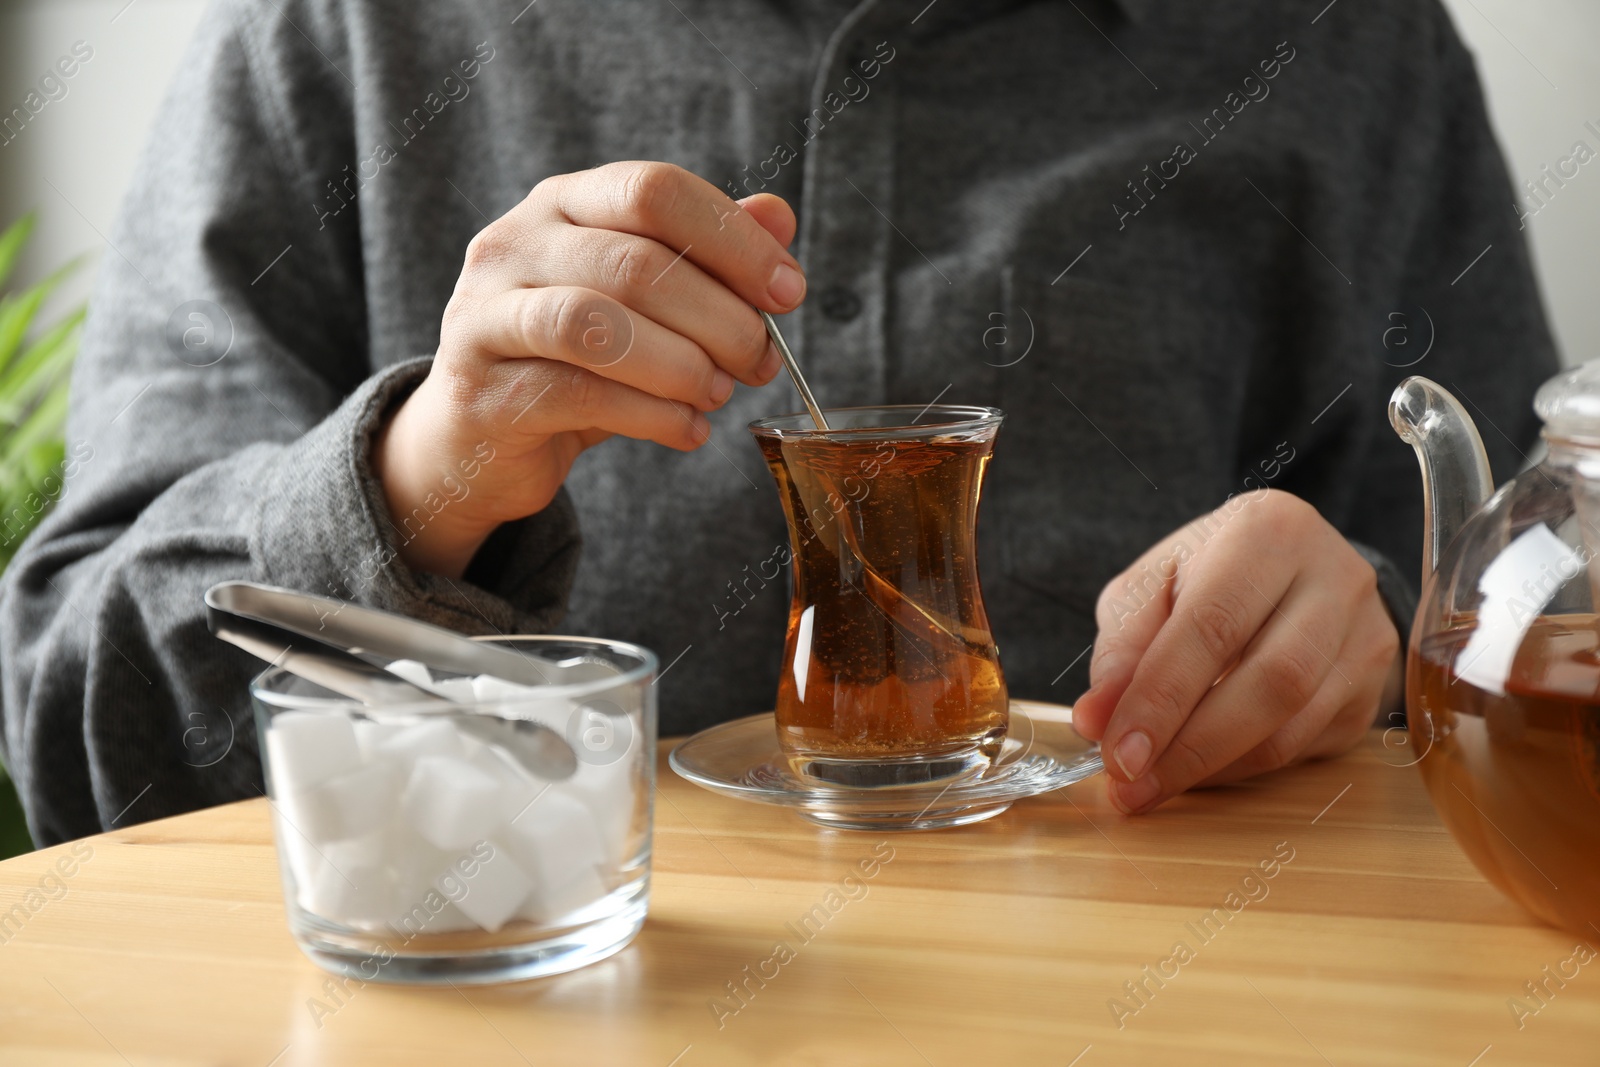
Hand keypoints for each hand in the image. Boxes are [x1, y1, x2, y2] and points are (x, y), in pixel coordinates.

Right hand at [375, 161, 805, 577]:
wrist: (480, 434)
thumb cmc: (576, 355)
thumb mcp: (645, 298)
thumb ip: (705, 254)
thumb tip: (779, 216)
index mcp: (561, 202)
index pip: (653, 190)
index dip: (732, 239)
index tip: (789, 291)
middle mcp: (512, 245)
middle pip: (635, 263)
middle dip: (720, 318)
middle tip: (761, 360)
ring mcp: (485, 317)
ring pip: (598, 327)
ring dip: (682, 366)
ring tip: (719, 392)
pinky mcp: (481, 392)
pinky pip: (578, 396)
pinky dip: (652, 416)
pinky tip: (689, 430)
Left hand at [1071, 490, 1402, 813]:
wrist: (1290, 568)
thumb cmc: (1208, 573)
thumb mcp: (1150, 586)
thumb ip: (1122, 647)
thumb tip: (1096, 721)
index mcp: (1269, 532)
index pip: (1212, 626)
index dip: (1161, 699)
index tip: (1118, 754)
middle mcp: (1335, 579)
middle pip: (1268, 682)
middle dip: (1190, 747)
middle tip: (1131, 785)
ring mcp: (1365, 636)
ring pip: (1292, 725)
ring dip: (1213, 767)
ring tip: (1153, 785)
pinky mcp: (1372, 688)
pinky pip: (1306, 747)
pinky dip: (1242, 768)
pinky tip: (1200, 770)